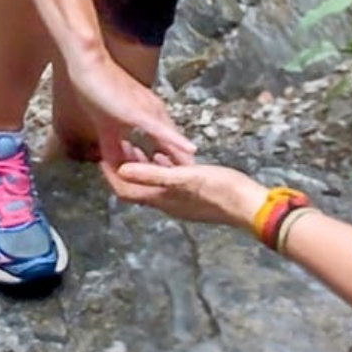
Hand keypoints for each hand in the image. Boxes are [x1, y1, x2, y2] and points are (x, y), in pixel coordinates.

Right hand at [61, 50, 194, 179]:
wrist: (88, 65)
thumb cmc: (95, 90)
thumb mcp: (106, 126)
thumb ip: (113, 145)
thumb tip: (114, 165)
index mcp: (150, 116)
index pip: (169, 145)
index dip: (174, 165)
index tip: (180, 183)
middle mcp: (156, 113)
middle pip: (175, 147)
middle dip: (181, 169)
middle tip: (188, 189)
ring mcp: (150, 112)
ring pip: (171, 142)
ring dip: (180, 163)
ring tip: (190, 182)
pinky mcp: (141, 111)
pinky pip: (160, 130)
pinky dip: (174, 142)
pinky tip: (189, 153)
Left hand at [111, 158, 265, 229]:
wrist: (250, 206)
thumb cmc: (219, 190)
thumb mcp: (184, 177)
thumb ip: (152, 173)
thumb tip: (122, 170)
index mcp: (161, 199)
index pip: (125, 190)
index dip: (110, 174)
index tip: (102, 155)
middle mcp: (167, 202)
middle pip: (136, 186)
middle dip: (124, 167)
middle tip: (118, 145)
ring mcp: (181, 200)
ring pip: (153, 183)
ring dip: (143, 166)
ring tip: (138, 145)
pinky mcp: (194, 195)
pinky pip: (170, 181)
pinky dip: (162, 167)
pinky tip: (167, 155)